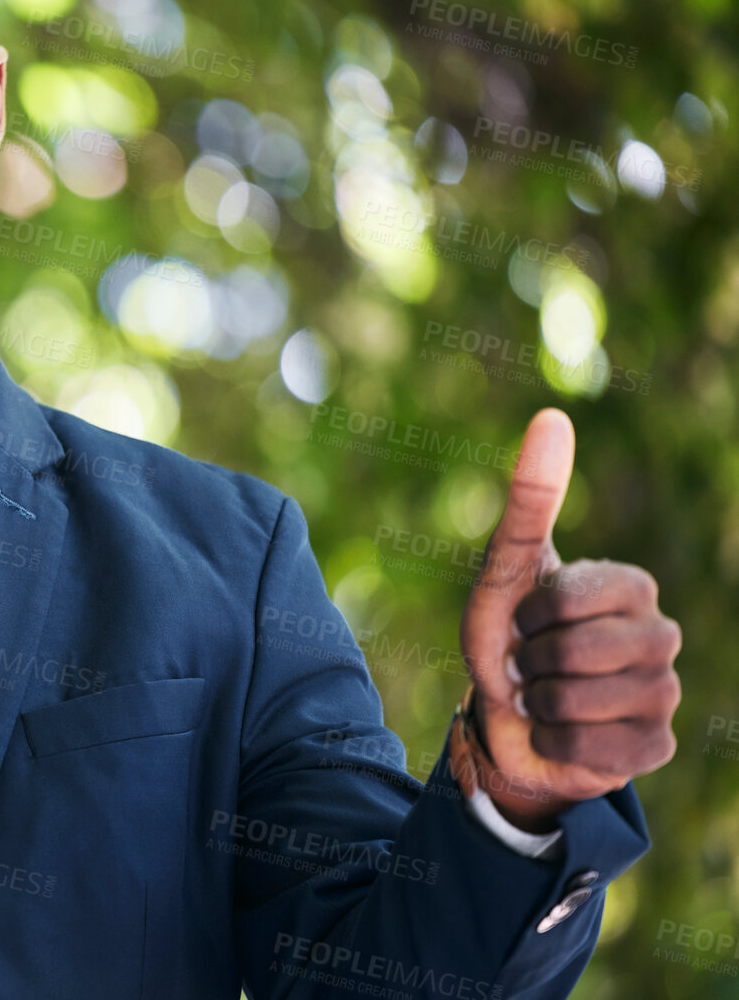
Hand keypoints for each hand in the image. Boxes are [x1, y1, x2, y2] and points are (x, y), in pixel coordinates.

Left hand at [459, 409, 680, 831]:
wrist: (503, 717)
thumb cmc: (506, 634)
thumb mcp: (505, 567)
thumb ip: (530, 498)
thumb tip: (553, 416)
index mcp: (631, 586)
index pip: (573, 596)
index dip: (530, 613)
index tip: (523, 618)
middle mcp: (661, 635)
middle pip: (578, 651)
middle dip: (530, 661)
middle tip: (528, 664)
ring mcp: (664, 694)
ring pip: (586, 704)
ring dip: (540, 705)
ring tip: (541, 698)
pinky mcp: (655, 746)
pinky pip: (597, 751)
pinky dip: (556, 744)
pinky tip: (559, 735)